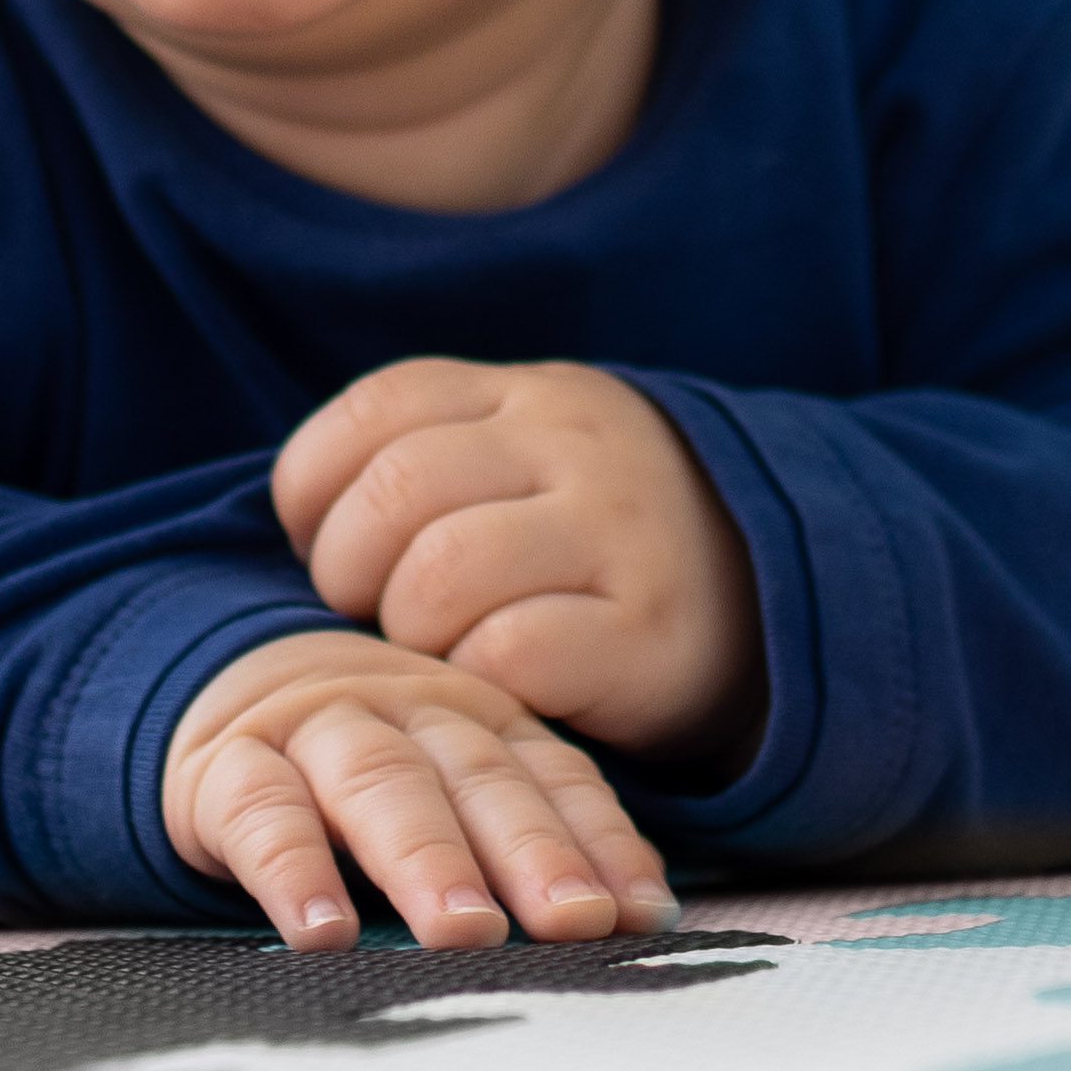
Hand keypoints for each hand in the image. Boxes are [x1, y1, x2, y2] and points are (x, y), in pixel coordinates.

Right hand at [160, 630, 677, 950]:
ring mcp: (314, 728)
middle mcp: (405, 710)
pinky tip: (322, 931)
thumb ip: (529, 845)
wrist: (226, 698)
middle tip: (570, 922)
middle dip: (528, 850)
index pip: (551, 776)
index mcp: (476, 719)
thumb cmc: (368, 782)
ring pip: (378, 782)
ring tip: (463, 930)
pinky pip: (261, 809)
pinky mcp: (225, 766)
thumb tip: (640, 924)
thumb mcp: (452, 794)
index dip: (598, 843)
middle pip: (475, 776)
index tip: (639, 917)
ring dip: (426, 856)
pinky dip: (294, 868)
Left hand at [272, 358, 761, 766]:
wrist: (775, 596)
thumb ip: (428, 456)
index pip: (375, 410)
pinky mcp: (650, 632)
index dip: (314, 484)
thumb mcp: (525, 460)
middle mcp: (574, 442)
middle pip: (394, 491)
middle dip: (348, 567)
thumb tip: (295, 515)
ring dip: (409, 629)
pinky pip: (509, 652)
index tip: (319, 539)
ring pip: (440, 574)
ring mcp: (619, 532)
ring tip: (434, 646)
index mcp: (526, 390)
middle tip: (370, 609)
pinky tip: (498, 679)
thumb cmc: (597, 542)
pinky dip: (477, 676)